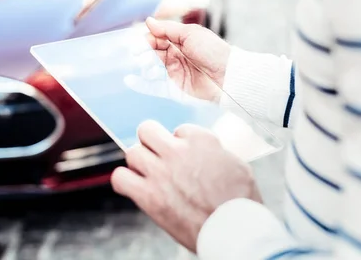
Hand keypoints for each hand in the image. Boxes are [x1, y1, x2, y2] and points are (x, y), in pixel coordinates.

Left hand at [111, 121, 261, 252]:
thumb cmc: (240, 201)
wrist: (235, 231)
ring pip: (132, 152)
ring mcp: (160, 172)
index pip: (179, 128)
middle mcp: (177, 151)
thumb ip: (214, 151)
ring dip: (139, 161)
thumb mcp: (236, 164)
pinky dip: (124, 181)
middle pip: (147, 130)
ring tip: (147, 172)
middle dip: (151, 141)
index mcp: (201, 140)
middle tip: (157, 155)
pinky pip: (120, 178)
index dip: (180, 142)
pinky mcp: (149, 195)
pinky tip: (134, 186)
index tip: (184, 155)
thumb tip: (203, 151)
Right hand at [144, 18, 230, 102]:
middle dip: (143, 52)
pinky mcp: (172, 89)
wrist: (227, 76)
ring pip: (150, 69)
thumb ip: (167, 29)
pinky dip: (139, 84)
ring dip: (143, 66)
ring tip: (145, 66)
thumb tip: (148, 21)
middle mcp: (174, 57)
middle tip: (138, 53)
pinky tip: (130, 79)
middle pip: (151, 53)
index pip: (157, 38)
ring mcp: (172, 73)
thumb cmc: (212, 51)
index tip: (141, 41)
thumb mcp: (190, 34)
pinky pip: (152, 87)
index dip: (148, 39)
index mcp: (179, 42)